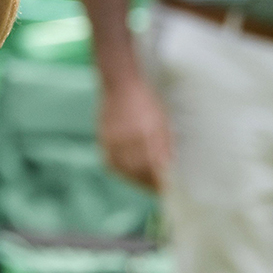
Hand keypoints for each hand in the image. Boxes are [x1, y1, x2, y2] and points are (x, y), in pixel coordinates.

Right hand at [100, 75, 171, 190]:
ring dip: (135, 179)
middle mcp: (128, 138)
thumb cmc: (146, 100)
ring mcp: (113, 139)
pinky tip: (128, 171)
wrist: (120, 83)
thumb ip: (165, 145)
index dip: (160, 181)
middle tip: (157, 188)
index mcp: (146, 133)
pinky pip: (111, 162)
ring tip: (144, 182)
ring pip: (124, 169)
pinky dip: (121, 170)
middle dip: (149, 183)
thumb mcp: (162, 120)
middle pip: (138, 171)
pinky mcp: (103, 139)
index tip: (166, 189)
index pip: (154, 167)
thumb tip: (168, 168)